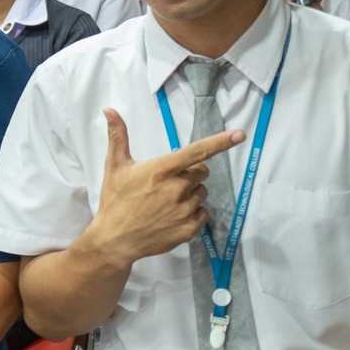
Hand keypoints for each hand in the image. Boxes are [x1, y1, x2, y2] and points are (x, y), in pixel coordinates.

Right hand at [85, 110, 244, 267]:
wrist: (115, 240)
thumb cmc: (115, 200)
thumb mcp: (115, 166)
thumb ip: (118, 136)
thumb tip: (109, 110)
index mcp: (161, 170)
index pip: (196, 152)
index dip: (220, 142)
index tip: (239, 134)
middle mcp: (176, 189)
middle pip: (202, 172)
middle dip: (190, 173)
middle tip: (169, 182)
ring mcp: (184, 210)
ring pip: (202, 193)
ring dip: (191, 194)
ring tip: (167, 202)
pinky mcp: (189, 229)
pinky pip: (203, 213)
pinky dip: (192, 213)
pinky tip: (172, 216)